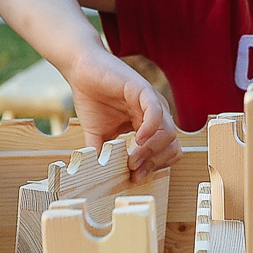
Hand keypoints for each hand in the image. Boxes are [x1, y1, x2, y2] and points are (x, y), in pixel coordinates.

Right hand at [65, 47, 180, 182]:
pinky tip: (136, 139)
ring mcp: (152, 102)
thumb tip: (100, 180)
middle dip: (154, 163)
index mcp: (149, 126)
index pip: (166, 152)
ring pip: (169, 133)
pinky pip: (156, 112)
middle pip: (172, 146)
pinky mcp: (143, 89)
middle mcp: (156, 115)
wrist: (81, 72)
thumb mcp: (98, 136)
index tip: (135, 177)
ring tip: (132, 158)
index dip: (154, 167)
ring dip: (151, 151)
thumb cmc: (92, 100)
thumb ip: (104, 156)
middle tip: (134, 170)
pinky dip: (150, 129)